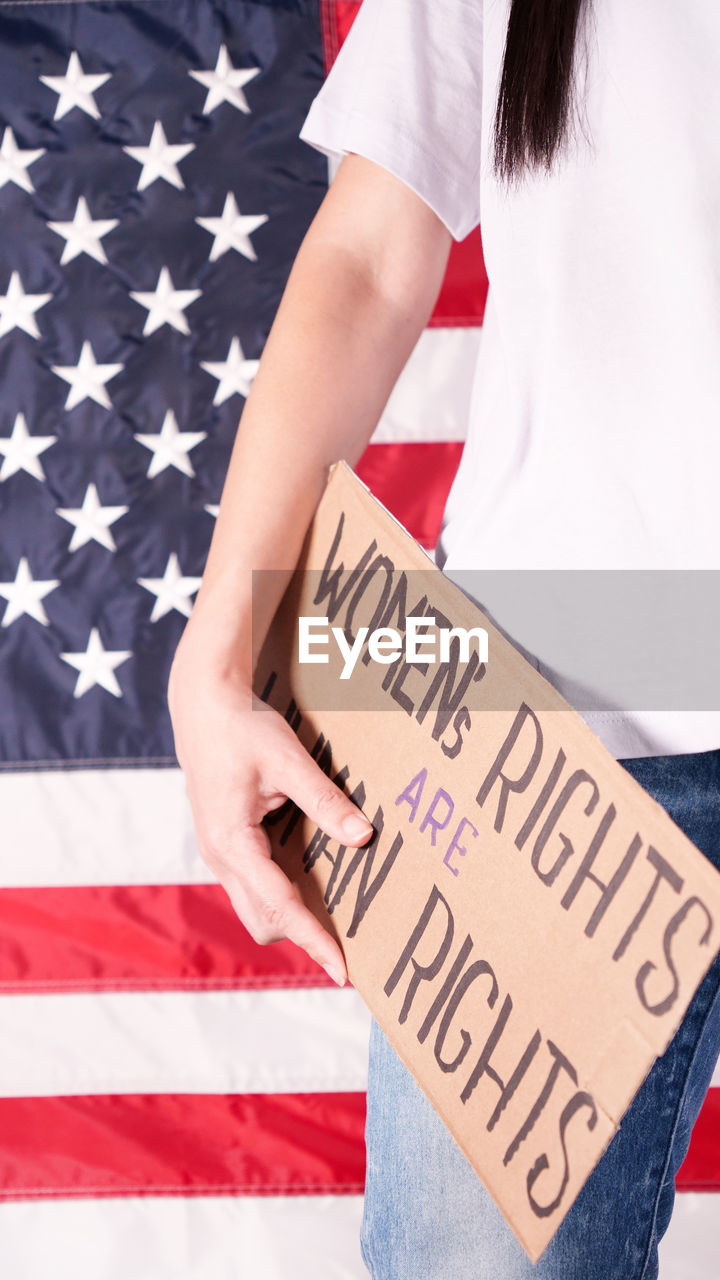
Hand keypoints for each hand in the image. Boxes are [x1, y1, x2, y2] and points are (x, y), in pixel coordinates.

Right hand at [168, 654, 372, 985]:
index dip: (314, 939)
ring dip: (291, 916)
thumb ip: (325, 800)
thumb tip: (363, 837)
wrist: (202, 707)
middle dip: (303, 936)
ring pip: (255, 907)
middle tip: (350, 945)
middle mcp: (219, 856)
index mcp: (232, 842)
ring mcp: (218, 853)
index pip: (280, 906)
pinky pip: (252, 886)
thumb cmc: (241, 728)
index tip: (342, 970)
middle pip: (263, 921)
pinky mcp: (224, 844)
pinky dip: (280, 895)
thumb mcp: (288, 760)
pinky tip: (311, 881)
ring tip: (336, 916)